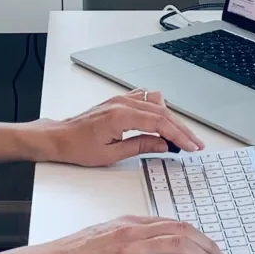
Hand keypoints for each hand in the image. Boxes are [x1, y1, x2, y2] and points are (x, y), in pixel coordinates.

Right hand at [38, 214, 226, 253]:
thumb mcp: (106, 235)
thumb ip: (131, 238)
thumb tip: (155, 250)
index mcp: (129, 223)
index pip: (172, 224)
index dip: (197, 235)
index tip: (209, 246)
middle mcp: (133, 232)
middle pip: (182, 232)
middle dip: (208, 246)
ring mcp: (131, 251)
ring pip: (178, 248)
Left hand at [41, 89, 203, 166]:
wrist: (59, 137)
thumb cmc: (78, 146)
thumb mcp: (112, 154)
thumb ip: (141, 146)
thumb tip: (164, 145)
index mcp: (121, 115)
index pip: (160, 123)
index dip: (179, 135)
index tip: (191, 146)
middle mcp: (122, 103)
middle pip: (162, 112)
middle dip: (181, 129)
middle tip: (195, 143)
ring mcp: (120, 99)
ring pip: (156, 104)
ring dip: (172, 119)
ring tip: (182, 136)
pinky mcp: (118, 101)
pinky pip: (145, 99)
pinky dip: (158, 109)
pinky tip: (164, 121)